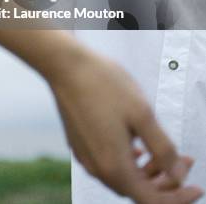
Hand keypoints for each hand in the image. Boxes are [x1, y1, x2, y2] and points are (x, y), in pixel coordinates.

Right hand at [48, 45, 202, 202]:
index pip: (153, 200)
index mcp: (115, 167)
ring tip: (162, 151)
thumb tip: (177, 173)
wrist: (65, 66)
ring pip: (123, 177)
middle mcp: (98, 168)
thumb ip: (163, 149)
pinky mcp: (79, 144)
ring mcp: (85, 157)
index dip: (178, 197)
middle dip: (165, 181)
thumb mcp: (143, 114)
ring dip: (147, 170)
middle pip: (138, 191)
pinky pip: (108, 164)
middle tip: (183, 162)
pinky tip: (136, 146)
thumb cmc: (102, 84)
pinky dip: (129, 161)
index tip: (196, 186)